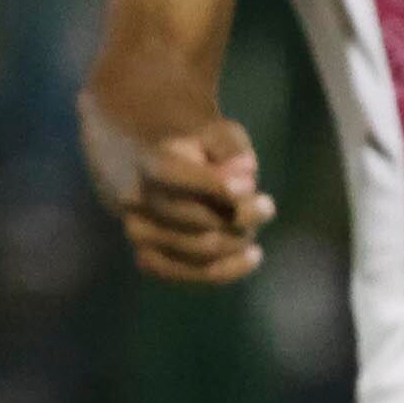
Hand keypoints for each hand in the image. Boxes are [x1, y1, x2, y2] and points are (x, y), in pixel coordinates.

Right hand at [112, 116, 274, 284]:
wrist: (144, 157)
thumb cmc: (191, 142)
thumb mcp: (215, 130)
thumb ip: (232, 148)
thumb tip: (246, 174)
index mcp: (151, 163)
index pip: (176, 177)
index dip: (216, 186)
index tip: (250, 185)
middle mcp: (138, 200)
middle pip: (198, 220)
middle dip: (242, 217)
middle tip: (265, 206)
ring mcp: (137, 229)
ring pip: (195, 250)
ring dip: (236, 242)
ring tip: (253, 228)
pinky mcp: (144, 252)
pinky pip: (180, 272)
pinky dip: (220, 269)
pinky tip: (249, 257)